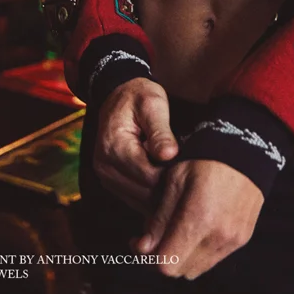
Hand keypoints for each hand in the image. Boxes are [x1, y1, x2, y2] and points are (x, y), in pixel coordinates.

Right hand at [94, 77, 178, 213]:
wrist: (117, 94)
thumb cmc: (138, 96)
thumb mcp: (153, 104)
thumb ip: (160, 131)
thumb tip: (169, 155)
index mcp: (114, 146)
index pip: (148, 176)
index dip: (171, 175)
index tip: (189, 167)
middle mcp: (105, 166)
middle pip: (144, 192)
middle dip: (167, 185)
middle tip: (187, 173)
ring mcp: (105, 175)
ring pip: (139, 199)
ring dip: (159, 192)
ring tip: (176, 176)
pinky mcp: (110, 180)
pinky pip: (134, 197)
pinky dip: (150, 193)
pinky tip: (163, 180)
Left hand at [131, 159, 263, 279]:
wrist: (243, 148)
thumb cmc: (204, 158)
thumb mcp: (174, 180)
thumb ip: (158, 219)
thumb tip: (143, 249)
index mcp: (199, 218)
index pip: (167, 264)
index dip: (149, 256)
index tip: (140, 241)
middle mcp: (218, 235)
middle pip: (180, 271)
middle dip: (162, 257)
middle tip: (155, 235)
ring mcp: (233, 239)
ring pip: (196, 269)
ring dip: (181, 257)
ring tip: (175, 231)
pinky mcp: (242, 239)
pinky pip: (213, 259)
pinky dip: (198, 252)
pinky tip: (195, 229)